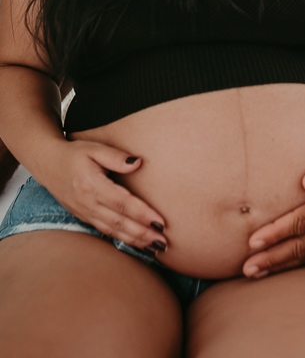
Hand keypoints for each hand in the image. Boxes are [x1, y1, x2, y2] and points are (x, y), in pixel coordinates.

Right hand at [40, 139, 167, 254]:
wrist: (48, 164)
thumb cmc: (74, 154)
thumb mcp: (94, 148)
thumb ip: (116, 156)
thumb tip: (138, 163)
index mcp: (93, 186)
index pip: (122, 203)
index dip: (142, 214)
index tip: (161, 222)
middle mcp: (89, 204)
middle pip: (120, 222)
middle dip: (143, 234)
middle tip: (164, 242)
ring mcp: (86, 213)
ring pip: (113, 231)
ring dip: (135, 241)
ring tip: (156, 248)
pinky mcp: (85, 218)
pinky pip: (106, 232)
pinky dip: (122, 239)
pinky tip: (137, 243)